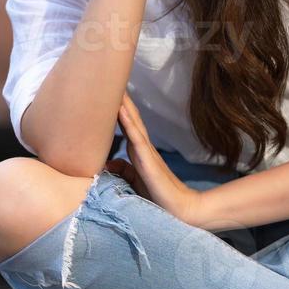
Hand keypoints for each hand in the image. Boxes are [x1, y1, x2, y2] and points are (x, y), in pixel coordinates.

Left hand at [115, 91, 208, 225]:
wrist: (180, 211)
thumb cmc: (158, 198)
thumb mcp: (134, 182)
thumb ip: (122, 171)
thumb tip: (108, 163)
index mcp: (139, 152)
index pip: (127, 126)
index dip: (118, 109)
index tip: (107, 91)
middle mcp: (143, 148)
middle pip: (130, 118)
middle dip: (121, 100)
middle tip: (109, 77)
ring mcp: (146, 153)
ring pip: (132, 123)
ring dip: (123, 104)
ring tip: (113, 85)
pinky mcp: (148, 161)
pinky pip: (136, 138)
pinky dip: (128, 122)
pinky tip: (121, 110)